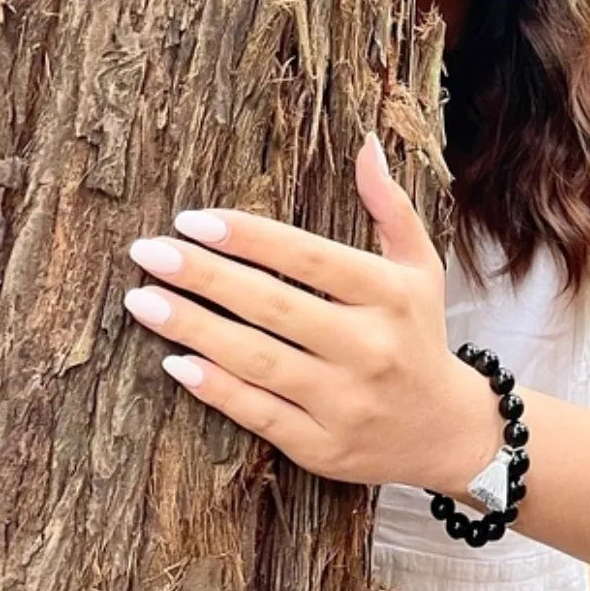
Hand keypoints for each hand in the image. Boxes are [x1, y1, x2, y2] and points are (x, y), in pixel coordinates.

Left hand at [123, 134, 496, 493]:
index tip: (192, 219)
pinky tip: (174, 362)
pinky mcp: (323, 446)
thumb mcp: (420, 267)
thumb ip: (390, 206)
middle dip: (204, 277)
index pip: (309, 259)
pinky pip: (259, 414)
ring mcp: (344, 401)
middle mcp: (368, 347)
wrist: (448, 431)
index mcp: (389, 295)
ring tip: (141, 300)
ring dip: (193, 329)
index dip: (249, 237)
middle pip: (273, 306)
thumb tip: (365, 144)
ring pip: (257, 360)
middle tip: (148, 252)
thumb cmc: (419, 334)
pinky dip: (215, 388)